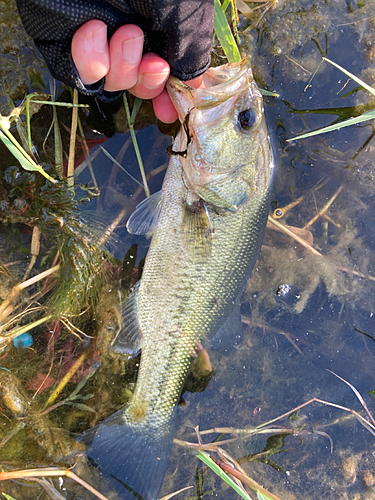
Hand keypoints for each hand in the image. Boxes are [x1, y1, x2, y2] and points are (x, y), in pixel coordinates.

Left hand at [71, 20, 203, 122]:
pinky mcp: (64, 44)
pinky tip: (95, 31)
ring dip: (122, 67)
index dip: (167, 98)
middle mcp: (128, 39)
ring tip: (127, 34)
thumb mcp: (184, 14)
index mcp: (158, 30)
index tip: (169, 113)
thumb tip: (195, 87)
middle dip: (148, 82)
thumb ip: (191, 54)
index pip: (163, 76)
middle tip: (154, 64)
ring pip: (111, 84)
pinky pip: (79, 74)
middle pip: (136, 85)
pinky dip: (90, 60)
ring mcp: (97, 44)